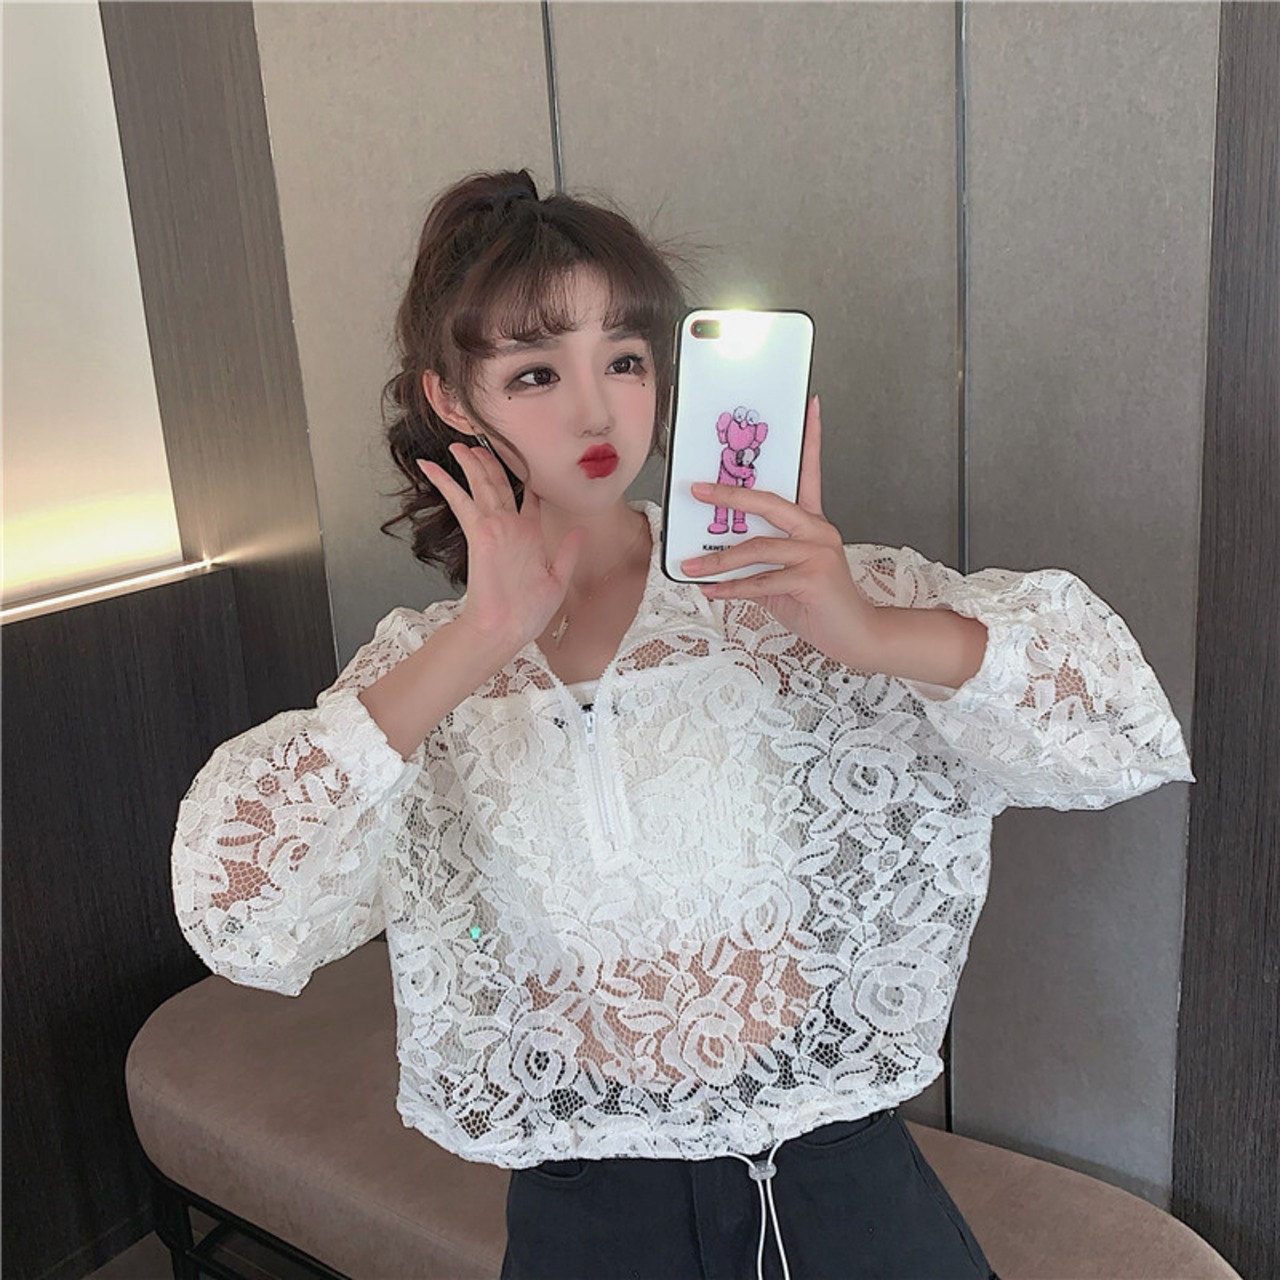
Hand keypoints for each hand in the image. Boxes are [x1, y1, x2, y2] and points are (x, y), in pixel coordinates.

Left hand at [418, 444, 584, 653]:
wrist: (498, 626)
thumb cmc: (524, 612)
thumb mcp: (557, 582)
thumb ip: (568, 553)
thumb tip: (580, 532)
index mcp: (534, 534)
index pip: (532, 497)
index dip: (528, 477)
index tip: (522, 463)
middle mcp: (514, 525)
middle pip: (502, 483)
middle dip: (492, 461)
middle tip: (484, 444)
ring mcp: (495, 526)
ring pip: (482, 484)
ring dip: (471, 463)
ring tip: (462, 447)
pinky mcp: (478, 532)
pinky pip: (459, 499)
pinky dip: (445, 482)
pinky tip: (431, 467)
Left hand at [681, 396, 881, 666]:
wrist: (855, 634)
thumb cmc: (818, 603)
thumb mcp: (786, 575)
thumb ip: (759, 561)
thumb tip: (716, 559)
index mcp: (813, 523)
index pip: (810, 472)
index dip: (811, 438)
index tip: (810, 405)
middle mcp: (818, 531)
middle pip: (770, 502)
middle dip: (730, 494)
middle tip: (697, 490)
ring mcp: (817, 554)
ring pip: (759, 548)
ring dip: (718, 560)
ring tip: (690, 566)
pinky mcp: (813, 579)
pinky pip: (761, 582)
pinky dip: (732, 589)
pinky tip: (711, 592)